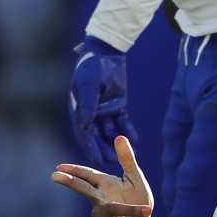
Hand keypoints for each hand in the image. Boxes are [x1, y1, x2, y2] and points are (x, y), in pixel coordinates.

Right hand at [51, 136, 155, 216]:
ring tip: (151, 211)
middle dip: (71, 183)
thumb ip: (127, 160)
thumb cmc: (138, 201)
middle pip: (84, 191)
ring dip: (131, 210)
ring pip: (110, 210)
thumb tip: (119, 136)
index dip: (73, 171)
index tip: (58, 168)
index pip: (86, 175)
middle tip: (55, 176)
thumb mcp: (135, 179)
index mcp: (104, 185)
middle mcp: (100, 201)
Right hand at [69, 36, 137, 164]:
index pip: (84, 133)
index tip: (96, 160)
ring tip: (124, 154)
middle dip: (104, 149)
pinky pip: (123, 123)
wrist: (107, 54)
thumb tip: (84, 125)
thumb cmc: (92, 67)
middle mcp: (91, 114)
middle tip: (112, 162)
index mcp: (80, 111)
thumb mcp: (89, 84)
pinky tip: (136, 140)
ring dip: (116, 143)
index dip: (90, 147)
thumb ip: (88, 103)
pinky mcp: (118, 108)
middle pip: (98, 137)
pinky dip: (128, 131)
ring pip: (111, 132)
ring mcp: (105, 112)